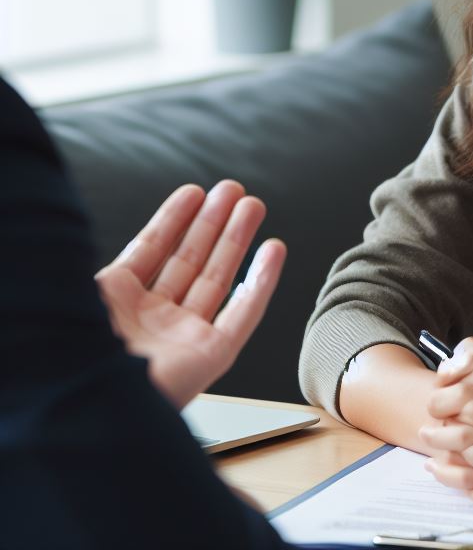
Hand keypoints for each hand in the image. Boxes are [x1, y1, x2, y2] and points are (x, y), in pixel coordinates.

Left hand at [95, 180, 285, 408]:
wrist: (88, 409)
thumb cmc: (73, 356)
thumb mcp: (77, 294)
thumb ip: (95, 262)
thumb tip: (91, 226)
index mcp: (115, 306)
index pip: (151, 252)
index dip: (173, 220)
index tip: (193, 192)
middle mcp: (152, 321)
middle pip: (190, 260)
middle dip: (213, 222)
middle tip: (232, 190)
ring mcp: (183, 338)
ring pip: (219, 277)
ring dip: (237, 239)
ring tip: (252, 205)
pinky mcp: (211, 357)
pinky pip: (244, 313)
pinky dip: (262, 282)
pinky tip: (272, 251)